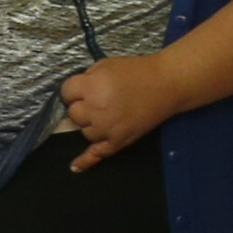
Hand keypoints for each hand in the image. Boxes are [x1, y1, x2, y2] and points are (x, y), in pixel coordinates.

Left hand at [61, 51, 168, 165]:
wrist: (166, 84)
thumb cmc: (137, 71)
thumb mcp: (106, 65)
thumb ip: (87, 78)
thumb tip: (75, 93)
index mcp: (91, 87)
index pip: (66, 93)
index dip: (74, 90)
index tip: (83, 88)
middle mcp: (95, 110)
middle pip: (74, 114)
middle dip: (82, 106)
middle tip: (100, 99)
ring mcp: (106, 128)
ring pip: (84, 132)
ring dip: (92, 124)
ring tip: (110, 113)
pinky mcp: (118, 141)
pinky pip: (97, 154)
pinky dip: (85, 161)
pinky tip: (74, 167)